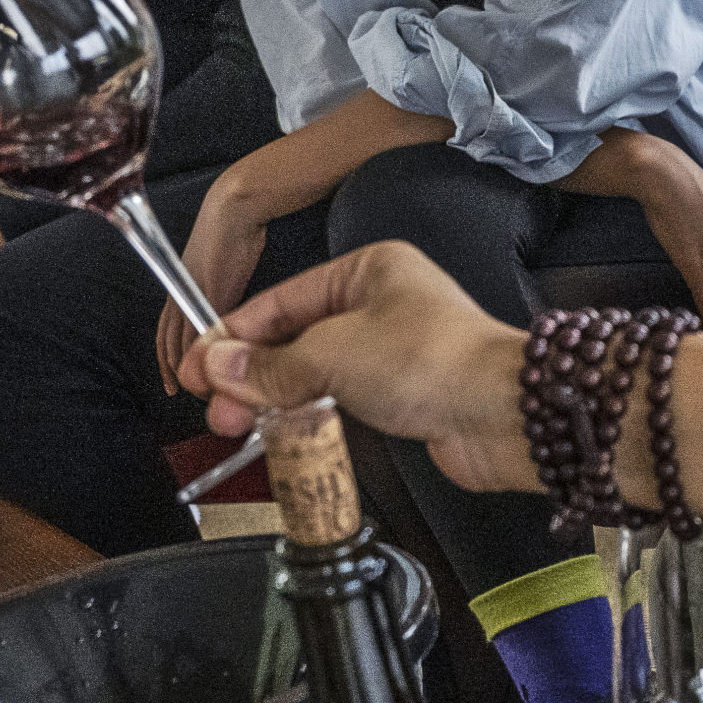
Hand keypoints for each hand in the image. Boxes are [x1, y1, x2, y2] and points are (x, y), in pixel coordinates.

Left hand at [153, 186, 272, 391]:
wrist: (234, 211)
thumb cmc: (230, 237)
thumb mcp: (218, 272)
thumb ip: (216, 297)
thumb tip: (225, 322)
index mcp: (176, 289)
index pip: (164, 334)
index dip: (166, 361)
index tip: (174, 381)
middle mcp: (178, 294)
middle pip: (169, 343)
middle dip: (175, 371)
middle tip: (188, 392)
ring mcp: (192, 293)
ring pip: (184, 340)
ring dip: (193, 366)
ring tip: (206, 385)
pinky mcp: (211, 291)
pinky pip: (206, 328)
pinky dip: (211, 350)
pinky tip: (222, 365)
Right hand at [190, 241, 526, 490]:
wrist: (503, 415)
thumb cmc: (439, 364)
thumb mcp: (334, 354)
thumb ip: (272, 365)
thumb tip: (222, 366)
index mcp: (368, 271)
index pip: (280, 301)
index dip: (233, 337)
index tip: (199, 367)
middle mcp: (382, 305)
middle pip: (293, 338)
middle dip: (249, 373)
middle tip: (215, 406)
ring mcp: (393, 352)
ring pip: (314, 373)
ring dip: (274, 398)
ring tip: (238, 423)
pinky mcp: (403, 395)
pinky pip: (340, 402)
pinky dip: (308, 416)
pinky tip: (283, 430)